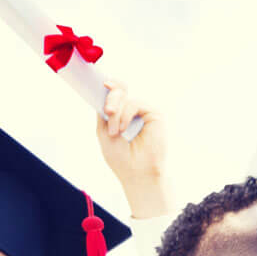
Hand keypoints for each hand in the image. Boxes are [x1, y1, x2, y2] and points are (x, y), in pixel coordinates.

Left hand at [97, 81, 168, 218]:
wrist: (136, 172)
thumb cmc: (120, 156)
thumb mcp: (103, 130)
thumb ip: (103, 110)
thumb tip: (104, 90)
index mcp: (119, 114)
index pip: (114, 93)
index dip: (109, 86)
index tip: (102, 83)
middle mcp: (132, 111)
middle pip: (119, 91)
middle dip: (110, 98)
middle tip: (107, 111)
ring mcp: (143, 112)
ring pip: (125, 98)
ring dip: (116, 113)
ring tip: (114, 132)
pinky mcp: (154, 115)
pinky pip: (135, 104)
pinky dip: (125, 115)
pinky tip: (123, 129)